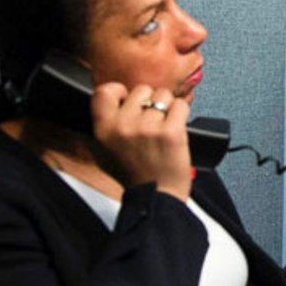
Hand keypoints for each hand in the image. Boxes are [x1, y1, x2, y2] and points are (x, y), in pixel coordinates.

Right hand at [89, 83, 192, 200]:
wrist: (156, 197)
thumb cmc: (133, 176)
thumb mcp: (104, 152)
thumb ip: (104, 125)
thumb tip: (109, 100)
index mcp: (104, 129)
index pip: (105, 90)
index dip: (120, 91)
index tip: (128, 99)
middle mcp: (123, 126)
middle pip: (142, 89)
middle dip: (149, 102)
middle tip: (151, 124)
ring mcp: (148, 128)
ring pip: (163, 95)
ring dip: (167, 108)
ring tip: (163, 128)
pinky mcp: (170, 132)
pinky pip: (180, 105)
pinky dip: (182, 115)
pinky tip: (175, 130)